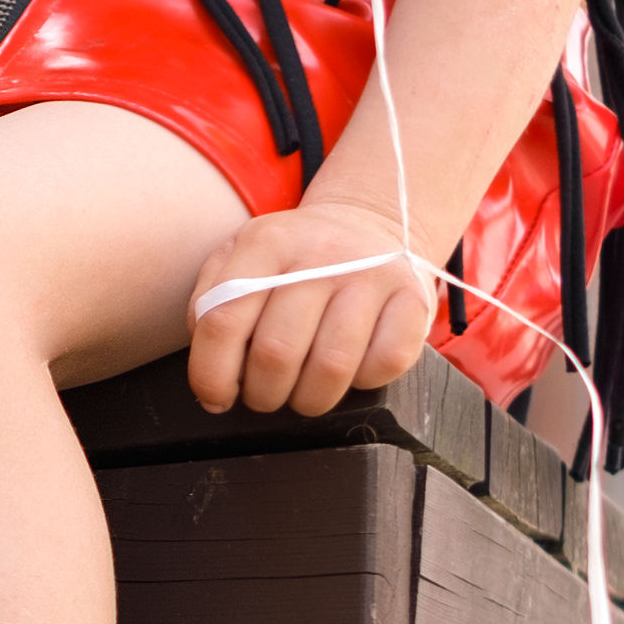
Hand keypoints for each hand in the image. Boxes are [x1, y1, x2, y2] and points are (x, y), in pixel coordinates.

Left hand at [184, 199, 436, 417]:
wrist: (369, 224)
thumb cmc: (293, 261)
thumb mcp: (240, 260)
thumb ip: (210, 307)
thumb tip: (211, 380)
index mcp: (266, 243)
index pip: (222, 322)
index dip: (211, 376)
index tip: (217, 398)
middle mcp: (321, 253)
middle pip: (276, 353)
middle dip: (262, 394)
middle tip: (265, 394)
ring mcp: (372, 274)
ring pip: (331, 367)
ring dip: (309, 399)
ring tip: (302, 392)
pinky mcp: (413, 297)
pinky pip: (383, 364)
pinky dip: (362, 383)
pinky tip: (349, 371)